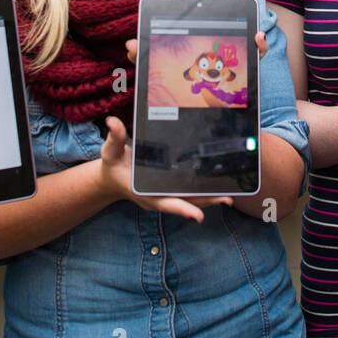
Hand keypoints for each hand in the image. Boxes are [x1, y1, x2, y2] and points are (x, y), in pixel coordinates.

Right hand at [97, 116, 231, 220]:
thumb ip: (114, 137)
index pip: (164, 202)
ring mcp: (163, 196)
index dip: (181, 209)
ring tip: (228, 197)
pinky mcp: (168, 192)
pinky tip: (219, 188)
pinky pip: (188, 195)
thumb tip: (112, 122)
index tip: (197, 215)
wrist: (110, 179)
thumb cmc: (112, 165)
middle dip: (205, 203)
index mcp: (143, 192)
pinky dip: (203, 194)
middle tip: (226, 199)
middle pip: (184, 203)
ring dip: (209, 199)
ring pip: (189, 201)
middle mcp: (156, 198)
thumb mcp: (109, 151)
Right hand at [171, 0, 268, 58]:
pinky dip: (180, 2)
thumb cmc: (242, 56)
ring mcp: (205, 17)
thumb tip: (259, 35)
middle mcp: (220, 13)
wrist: (226, 68)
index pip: (237, 1)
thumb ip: (261, 48)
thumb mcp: (255, 54)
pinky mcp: (193, 24)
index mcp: (235, 16)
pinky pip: (186, 12)